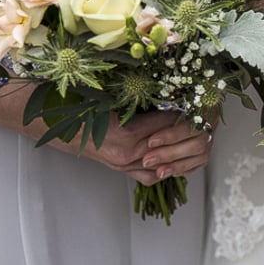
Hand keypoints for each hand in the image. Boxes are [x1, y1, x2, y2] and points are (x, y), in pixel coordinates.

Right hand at [48, 111, 214, 185]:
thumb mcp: (113, 96)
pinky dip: (168, 167)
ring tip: (195, 133)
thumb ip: (140, 97)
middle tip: (201, 115)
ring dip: (180, 147)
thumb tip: (170, 89)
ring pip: (164, 161)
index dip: (181, 111)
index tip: (195, 101)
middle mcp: (127, 154)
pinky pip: (153, 175)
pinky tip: (180, 156)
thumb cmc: (85, 107)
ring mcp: (126, 166)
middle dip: (185, 128)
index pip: (165, 124)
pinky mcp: (124, 171)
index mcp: (125, 134)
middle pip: (168, 142)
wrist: (62, 127)